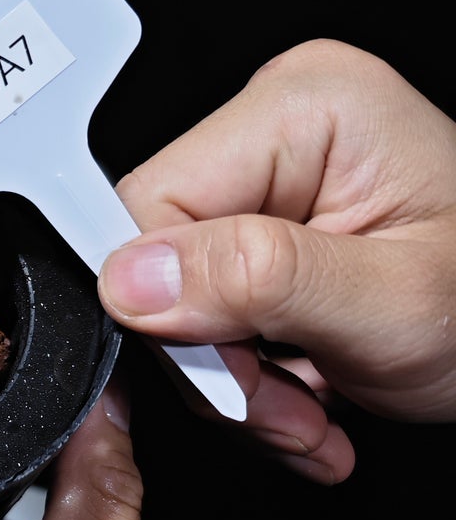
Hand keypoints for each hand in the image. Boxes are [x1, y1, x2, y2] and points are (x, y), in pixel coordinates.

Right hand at [98, 39, 455, 483]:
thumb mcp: (389, 304)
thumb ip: (256, 281)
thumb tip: (130, 276)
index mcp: (303, 106)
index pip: (152, 203)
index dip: (167, 307)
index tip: (229, 379)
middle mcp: (280, 128)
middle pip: (159, 257)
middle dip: (215, 358)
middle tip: (285, 411)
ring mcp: (274, 181)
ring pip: (178, 300)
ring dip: (237, 384)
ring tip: (310, 413)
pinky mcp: (271, 233)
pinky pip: (210, 312)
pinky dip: (251, 378)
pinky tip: (307, 398)